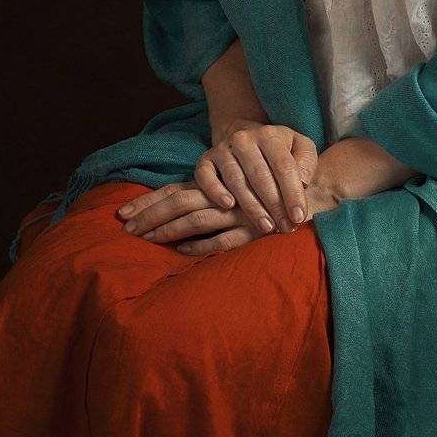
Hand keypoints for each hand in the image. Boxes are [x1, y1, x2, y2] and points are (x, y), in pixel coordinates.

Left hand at [116, 178, 340, 256]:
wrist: (314, 193)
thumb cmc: (273, 191)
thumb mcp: (241, 190)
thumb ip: (214, 197)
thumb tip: (178, 212)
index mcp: (218, 184)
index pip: (176, 191)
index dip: (149, 201)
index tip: (123, 213)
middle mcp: (224, 196)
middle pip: (180, 203)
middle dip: (151, 215)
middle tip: (126, 229)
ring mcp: (238, 214)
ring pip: (197, 219)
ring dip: (169, 230)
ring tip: (146, 239)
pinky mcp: (254, 230)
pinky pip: (223, 240)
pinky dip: (202, 245)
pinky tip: (183, 252)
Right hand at [189, 118, 320, 233]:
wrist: (246, 139)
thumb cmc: (278, 150)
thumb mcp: (299, 146)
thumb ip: (307, 160)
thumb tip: (303, 181)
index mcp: (269, 135)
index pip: (283, 166)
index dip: (292, 193)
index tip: (299, 216)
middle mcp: (244, 140)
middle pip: (260, 176)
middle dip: (274, 205)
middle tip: (285, 227)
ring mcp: (223, 150)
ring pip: (236, 180)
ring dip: (251, 206)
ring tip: (266, 226)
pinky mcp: (205, 161)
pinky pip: (205, 177)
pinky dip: (215, 191)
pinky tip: (228, 206)